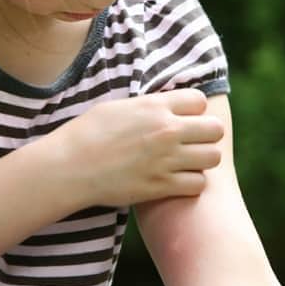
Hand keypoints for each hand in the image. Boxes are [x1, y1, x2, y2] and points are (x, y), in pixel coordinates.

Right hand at [39, 89, 224, 207]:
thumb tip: (165, 106)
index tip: (184, 119)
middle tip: (192, 143)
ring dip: (203, 160)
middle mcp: (167, 130)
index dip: (194, 110)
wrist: (69, 167)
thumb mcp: (118, 108)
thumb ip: (148, 106)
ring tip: (187, 163)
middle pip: (215, 129)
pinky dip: (192, 184)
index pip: (200, 100)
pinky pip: (198, 184)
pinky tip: (177, 181)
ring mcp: (167, 159)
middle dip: (207, 135)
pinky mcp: (162, 185)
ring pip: (213, 157)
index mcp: (155, 106)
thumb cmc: (86, 134)